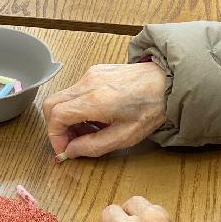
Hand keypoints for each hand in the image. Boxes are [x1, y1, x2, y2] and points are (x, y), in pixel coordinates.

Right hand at [42, 62, 167, 158]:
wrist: (168, 82)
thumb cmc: (151, 109)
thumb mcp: (125, 137)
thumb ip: (93, 146)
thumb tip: (70, 151)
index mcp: (94, 100)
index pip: (56, 116)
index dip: (55, 136)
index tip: (64, 150)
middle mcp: (88, 83)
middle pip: (52, 104)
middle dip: (57, 127)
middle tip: (73, 142)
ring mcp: (91, 74)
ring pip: (63, 97)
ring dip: (68, 118)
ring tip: (90, 131)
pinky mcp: (96, 71)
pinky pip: (76, 90)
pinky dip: (78, 107)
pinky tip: (98, 117)